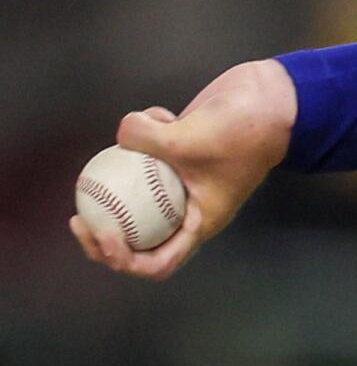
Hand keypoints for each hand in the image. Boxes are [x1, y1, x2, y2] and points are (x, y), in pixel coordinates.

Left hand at [69, 58, 296, 280]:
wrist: (269, 103)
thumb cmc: (243, 133)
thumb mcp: (191, 138)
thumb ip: (148, 139)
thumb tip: (119, 137)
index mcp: (197, 225)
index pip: (157, 263)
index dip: (125, 258)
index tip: (105, 232)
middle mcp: (186, 211)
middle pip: (139, 240)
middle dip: (104, 236)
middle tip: (79, 218)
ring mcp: (179, 183)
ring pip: (136, 194)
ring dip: (121, 173)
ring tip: (121, 147)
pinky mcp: (175, 154)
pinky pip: (145, 154)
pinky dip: (143, 133)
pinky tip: (160, 113)